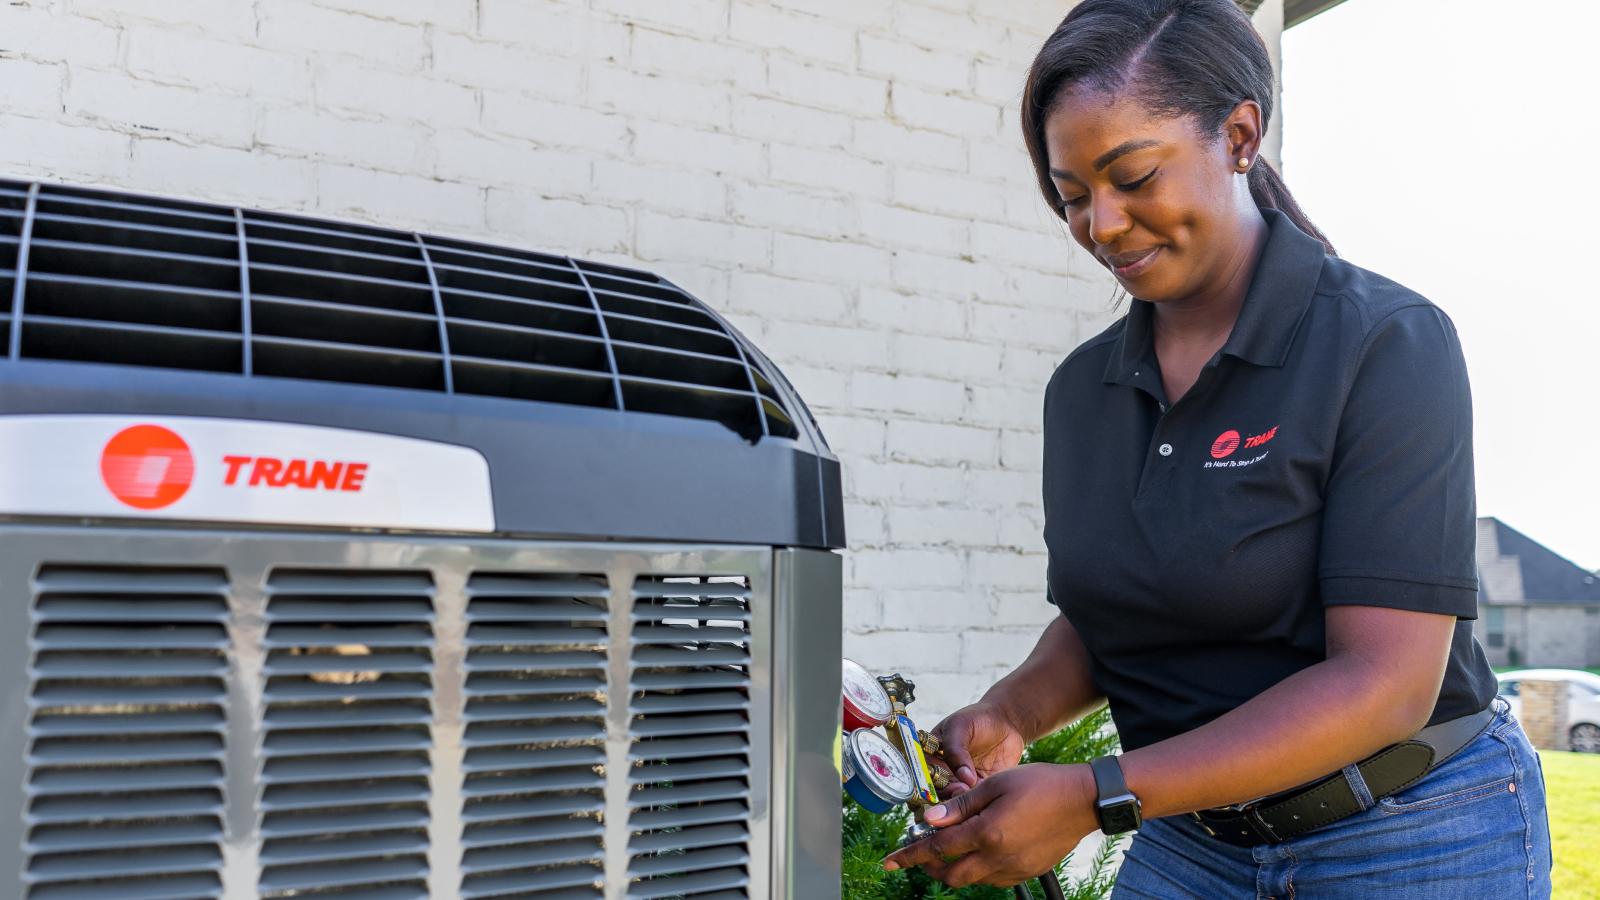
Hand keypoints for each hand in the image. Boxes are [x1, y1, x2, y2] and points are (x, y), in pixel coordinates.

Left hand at [881, 763, 1098, 887]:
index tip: (890, 862)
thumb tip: (929, 820)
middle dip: (929, 867)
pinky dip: (978, 870)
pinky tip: (979, 852)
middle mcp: (999, 858)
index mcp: (987, 833)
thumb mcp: (995, 784)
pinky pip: (993, 880)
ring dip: (954, 869)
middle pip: (952, 875)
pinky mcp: (1028, 872)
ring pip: (972, 880)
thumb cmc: (1040, 784)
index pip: (938, 848)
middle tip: (919, 854)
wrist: (1084, 800)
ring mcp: (1015, 869)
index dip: (910, 854)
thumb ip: (960, 805)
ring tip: (948, 849)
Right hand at [929, 700, 1027, 795]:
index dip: (923, 784)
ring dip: (959, 802)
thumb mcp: (961, 727)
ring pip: (953, 799)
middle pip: (935, 792)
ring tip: (969, 793)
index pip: (920, 774)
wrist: (1006, 720)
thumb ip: (956, 750)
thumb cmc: (977, 718)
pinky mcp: (978, 787)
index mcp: (930, 755)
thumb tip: (963, 778)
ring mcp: (960, 781)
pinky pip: (974, 799)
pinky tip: (982, 796)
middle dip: (943, 796)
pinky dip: (976, 802)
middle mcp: (942, 771)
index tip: (935, 786)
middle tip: (958, 791)